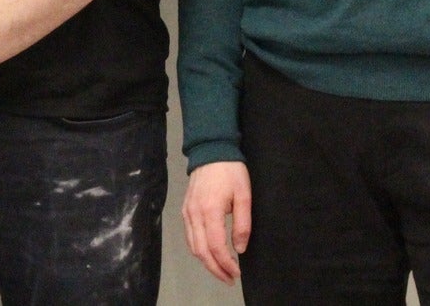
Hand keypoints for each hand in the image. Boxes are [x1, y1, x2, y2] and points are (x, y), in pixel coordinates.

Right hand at [182, 160, 251, 282]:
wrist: (211, 151)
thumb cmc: (231, 172)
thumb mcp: (244, 196)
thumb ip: (243, 224)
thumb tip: (239, 249)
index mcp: (210, 211)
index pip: (215, 246)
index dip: (226, 264)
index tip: (237, 273)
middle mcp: (194, 214)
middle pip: (200, 251)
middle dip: (215, 269)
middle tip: (230, 279)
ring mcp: (187, 212)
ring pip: (192, 246)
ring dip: (206, 262)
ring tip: (221, 270)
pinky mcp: (185, 209)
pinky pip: (189, 236)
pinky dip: (198, 250)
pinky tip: (210, 253)